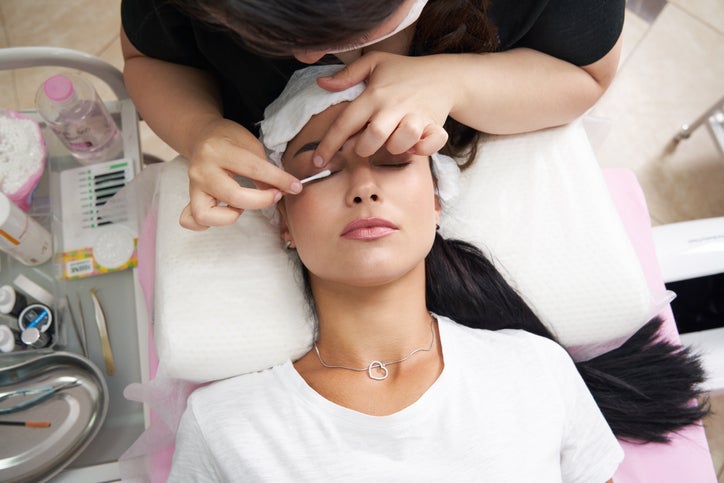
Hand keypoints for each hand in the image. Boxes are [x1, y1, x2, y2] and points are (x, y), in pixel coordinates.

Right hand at [179, 118, 301, 229]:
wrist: (202, 135)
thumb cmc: (230, 140)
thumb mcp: (251, 146)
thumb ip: (265, 170)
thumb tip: (283, 191)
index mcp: (219, 150)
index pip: (254, 169)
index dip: (278, 180)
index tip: (295, 187)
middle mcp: (202, 169)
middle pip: (233, 196)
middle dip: (261, 200)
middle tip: (275, 195)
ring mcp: (193, 186)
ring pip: (206, 214)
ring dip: (230, 215)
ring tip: (240, 205)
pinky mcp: (191, 197)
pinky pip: (192, 220)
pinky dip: (207, 223)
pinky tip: (224, 213)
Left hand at [313, 52, 452, 165]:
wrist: (445, 75)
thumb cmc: (404, 71)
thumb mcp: (375, 63)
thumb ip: (347, 74)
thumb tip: (322, 83)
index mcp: (374, 94)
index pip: (345, 122)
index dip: (328, 145)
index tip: (317, 161)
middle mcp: (394, 106)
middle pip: (373, 137)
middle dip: (365, 148)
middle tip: (367, 145)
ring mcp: (416, 116)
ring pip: (400, 143)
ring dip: (395, 149)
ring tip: (394, 142)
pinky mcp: (435, 125)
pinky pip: (429, 146)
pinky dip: (422, 150)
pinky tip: (416, 144)